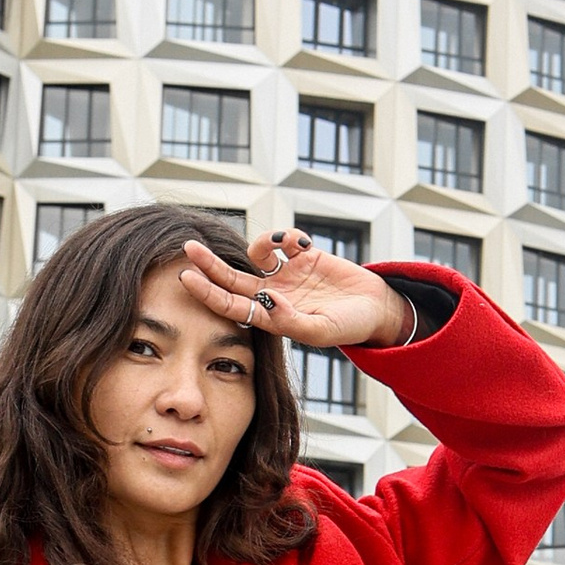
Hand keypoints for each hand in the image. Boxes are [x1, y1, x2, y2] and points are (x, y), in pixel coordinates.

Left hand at [180, 229, 416, 354]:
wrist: (378, 309)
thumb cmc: (350, 326)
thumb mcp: (321, 329)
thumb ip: (292, 321)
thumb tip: (266, 302)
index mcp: (271, 317)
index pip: (230, 305)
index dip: (207, 292)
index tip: (186, 277)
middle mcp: (273, 295)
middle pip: (232, 278)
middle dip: (210, 263)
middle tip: (189, 247)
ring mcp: (287, 274)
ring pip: (255, 255)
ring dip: (258, 244)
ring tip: (279, 244)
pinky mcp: (304, 256)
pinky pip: (284, 239)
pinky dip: (286, 235)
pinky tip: (301, 243)